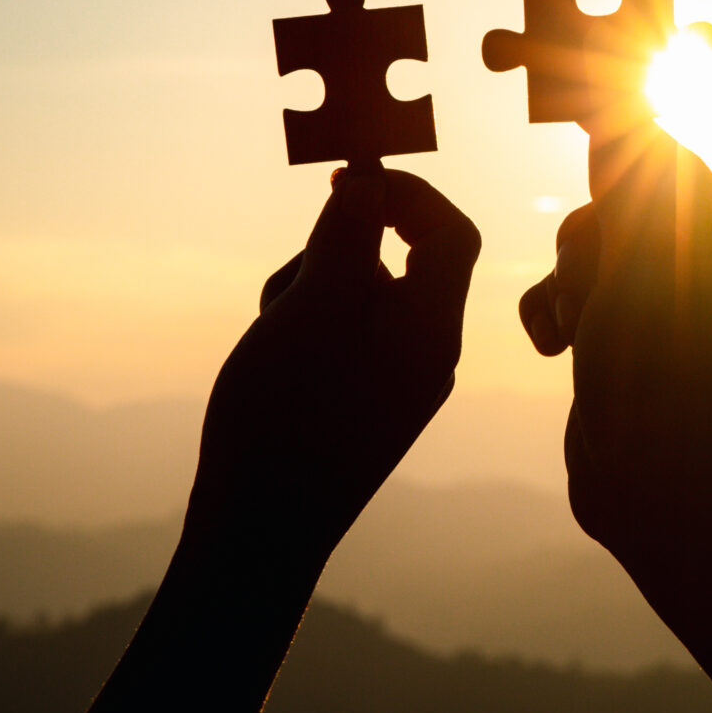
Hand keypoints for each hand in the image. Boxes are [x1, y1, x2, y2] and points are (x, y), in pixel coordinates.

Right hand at [189, 168, 479, 564]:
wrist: (258, 535)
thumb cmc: (284, 418)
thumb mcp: (312, 309)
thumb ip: (346, 238)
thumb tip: (370, 182)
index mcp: (432, 329)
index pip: (453, 234)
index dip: (407, 195)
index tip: (345, 177)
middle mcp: (428, 356)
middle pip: (400, 261)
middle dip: (337, 251)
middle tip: (292, 280)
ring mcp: (396, 386)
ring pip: (361, 299)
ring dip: (312, 290)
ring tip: (271, 333)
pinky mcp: (362, 407)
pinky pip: (345, 341)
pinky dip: (307, 330)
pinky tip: (269, 363)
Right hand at [518, 121, 711, 545]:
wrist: (650, 494)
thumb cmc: (656, 375)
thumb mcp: (641, 257)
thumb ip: (628, 177)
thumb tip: (615, 111)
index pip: (673, 165)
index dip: (619, 162)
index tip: (582, 152)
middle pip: (621, 205)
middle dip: (589, 239)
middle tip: (595, 288)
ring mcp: (669, 316)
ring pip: (588, 251)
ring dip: (567, 279)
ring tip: (576, 329)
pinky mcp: (624, 346)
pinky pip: (575, 297)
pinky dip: (554, 311)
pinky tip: (556, 349)